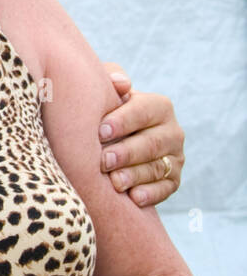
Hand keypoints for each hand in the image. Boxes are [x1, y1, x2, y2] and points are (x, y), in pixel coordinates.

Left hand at [98, 63, 184, 207]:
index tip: (100, 131)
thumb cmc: (104, 109)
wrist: (112, 138)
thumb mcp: (105, 89)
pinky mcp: (173, 180)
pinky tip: (134, 198)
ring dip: (135, 175)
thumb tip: (121, 83)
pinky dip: (151, 194)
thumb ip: (111, 78)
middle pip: (152, 143)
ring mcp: (175, 157)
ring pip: (157, 167)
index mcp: (158, 106)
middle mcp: (172, 131)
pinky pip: (166, 189)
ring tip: (114, 182)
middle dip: (127, 152)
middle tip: (103, 161)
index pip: (144, 111)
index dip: (123, 121)